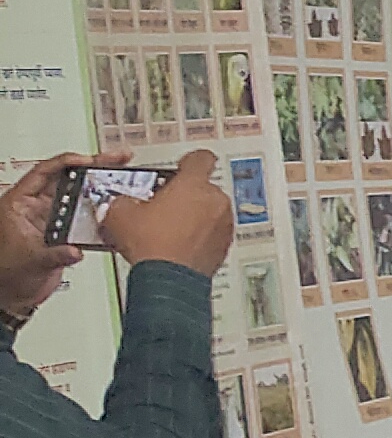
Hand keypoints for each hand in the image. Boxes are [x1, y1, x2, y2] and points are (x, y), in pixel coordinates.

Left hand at [0, 151, 111, 319]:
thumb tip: (75, 250)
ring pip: (81, 193)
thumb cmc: (9, 274)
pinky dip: (104, 211)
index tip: (89, 161)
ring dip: (103, 186)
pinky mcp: (68, 230)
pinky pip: (88, 215)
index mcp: (20, 203)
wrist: (16, 295)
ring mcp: (54, 217)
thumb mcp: (31, 261)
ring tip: (125, 176)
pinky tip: (121, 207)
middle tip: (117, 160)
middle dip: (94, 167)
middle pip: (68, 177)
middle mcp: (38, 206)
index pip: (43, 172)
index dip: (67, 162)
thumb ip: (55, 255)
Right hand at [97, 149, 231, 275]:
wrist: (169, 280)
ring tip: (170, 228)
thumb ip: (122, 199)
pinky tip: (179, 244)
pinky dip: (201, 235)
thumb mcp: (120, 214)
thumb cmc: (152, 245)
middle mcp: (215, 200)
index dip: (189, 160)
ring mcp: (224, 223)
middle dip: (186, 195)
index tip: (182, 165)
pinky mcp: (225, 245)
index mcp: (193, 184)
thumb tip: (120, 202)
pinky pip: (214, 232)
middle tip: (165, 206)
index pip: (201, 158)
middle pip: (203, 187)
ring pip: (211, 210)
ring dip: (195, 215)